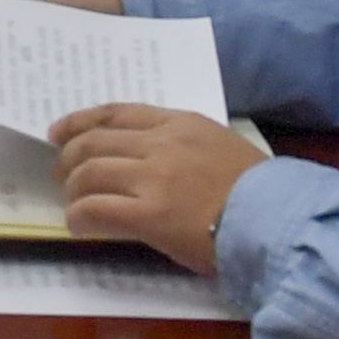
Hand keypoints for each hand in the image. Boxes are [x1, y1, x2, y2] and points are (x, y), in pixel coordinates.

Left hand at [49, 103, 261, 276]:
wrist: (277, 220)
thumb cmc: (260, 190)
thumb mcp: (221, 146)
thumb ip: (183, 145)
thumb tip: (151, 158)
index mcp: (180, 123)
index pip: (118, 113)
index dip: (82, 121)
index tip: (61, 131)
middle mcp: (161, 143)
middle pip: (94, 141)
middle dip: (69, 157)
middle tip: (60, 173)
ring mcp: (153, 178)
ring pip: (89, 173)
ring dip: (73, 189)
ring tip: (73, 203)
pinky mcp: (150, 214)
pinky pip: (97, 209)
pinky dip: (80, 216)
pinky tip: (78, 226)